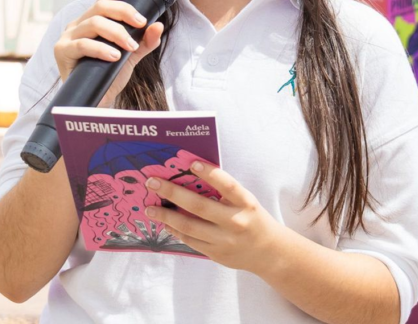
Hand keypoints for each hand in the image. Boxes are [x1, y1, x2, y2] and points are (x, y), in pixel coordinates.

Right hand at [53, 0, 163, 107]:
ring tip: (130, 46)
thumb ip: (144, 41)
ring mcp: (68, 37)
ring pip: (93, 23)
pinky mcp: (62, 52)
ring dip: (117, 32)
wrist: (94, 101)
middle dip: (124, 11)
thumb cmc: (109, 75)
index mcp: (92, 20)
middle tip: (141, 23)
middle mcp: (78, 24)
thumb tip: (158, 25)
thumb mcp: (131, 56)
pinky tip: (115, 56)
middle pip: (101, 6)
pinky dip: (101, 48)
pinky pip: (83, 44)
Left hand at [145, 162, 285, 273]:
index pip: (227, 185)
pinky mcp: (216, 253)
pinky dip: (175, 230)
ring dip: (166, 215)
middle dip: (172, 192)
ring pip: (189, 226)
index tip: (191, 163)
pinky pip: (190, 240)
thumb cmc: (252, 218)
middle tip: (152, 182)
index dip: (210, 174)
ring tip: (150, 207)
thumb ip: (224, 192)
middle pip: (199, 206)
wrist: (268, 251)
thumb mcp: (245, 202)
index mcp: (245, 203)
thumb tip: (191, 177)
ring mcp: (224, 240)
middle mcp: (235, 221)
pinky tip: (165, 222)